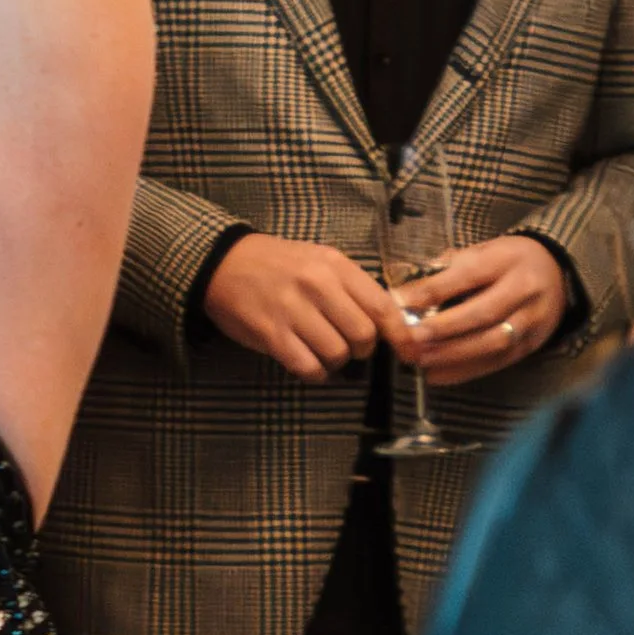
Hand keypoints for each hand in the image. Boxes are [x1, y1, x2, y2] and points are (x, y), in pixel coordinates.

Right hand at [203, 235, 405, 382]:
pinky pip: (307, 367)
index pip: (381, 306)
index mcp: (335, 266)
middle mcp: (317, 285)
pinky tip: (311, 366)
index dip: (400, 336)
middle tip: (349, 346)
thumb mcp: (320, 261)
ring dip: (335, 362)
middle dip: (361, 349)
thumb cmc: (279, 265)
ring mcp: (292, 310)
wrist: (223, 262)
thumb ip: (352, 288)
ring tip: (323, 352)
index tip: (410, 353)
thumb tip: (387, 324)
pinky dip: (315, 374)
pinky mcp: (270, 333)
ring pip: (336, 354)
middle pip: (363, 336)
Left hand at [401, 233, 569, 384]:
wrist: (558, 272)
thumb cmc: (508, 262)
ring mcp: (532, 320)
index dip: (433, 290)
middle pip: (484, 312)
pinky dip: (465, 371)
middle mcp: (525, 290)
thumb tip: (405, 294)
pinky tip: (437, 375)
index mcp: (507, 259)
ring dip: (453, 354)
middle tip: (410, 339)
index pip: (468, 275)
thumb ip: (447, 269)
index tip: (400, 302)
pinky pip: (498, 362)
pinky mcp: (532, 345)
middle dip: (444, 328)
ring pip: (493, 342)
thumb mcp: (482, 251)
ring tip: (420, 359)